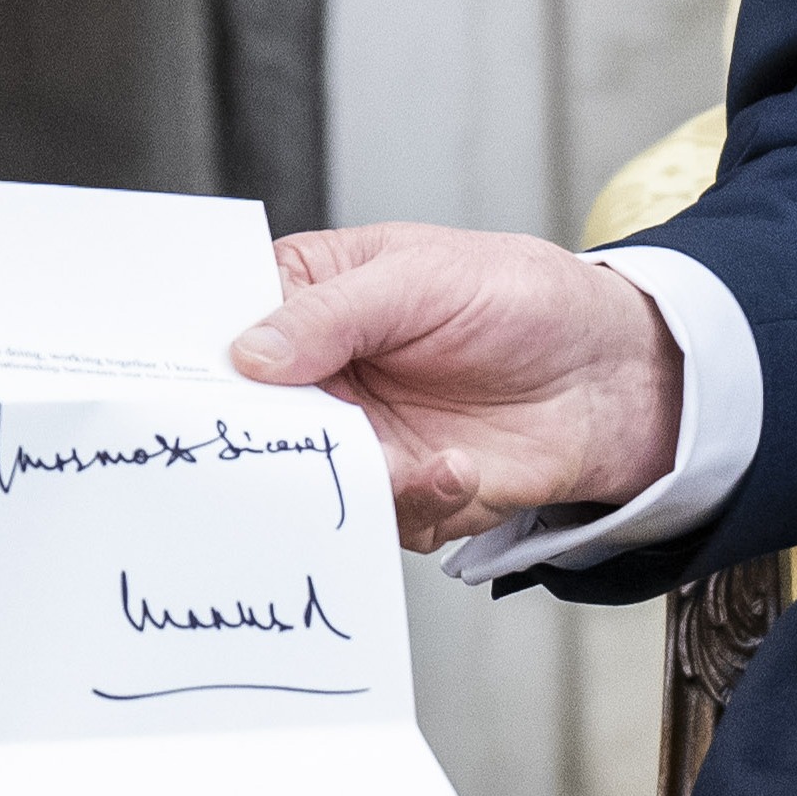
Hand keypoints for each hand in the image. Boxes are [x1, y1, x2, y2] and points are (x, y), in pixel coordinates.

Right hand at [233, 223, 683, 545]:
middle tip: (271, 439)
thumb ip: (332, 314)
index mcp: (309, 300)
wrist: (615, 373)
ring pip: (302, 481)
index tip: (181, 383)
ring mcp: (358, 440)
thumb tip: (247, 354)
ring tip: (386, 457)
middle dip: (255, 436)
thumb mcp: (422, 277)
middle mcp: (321, 377)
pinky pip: (377, 519)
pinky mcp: (403, 494)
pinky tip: (454, 467)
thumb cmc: (523, 299)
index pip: (225, 328)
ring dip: (339, 477)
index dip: (197, 357)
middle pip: (249, 419)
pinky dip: (413, 500)